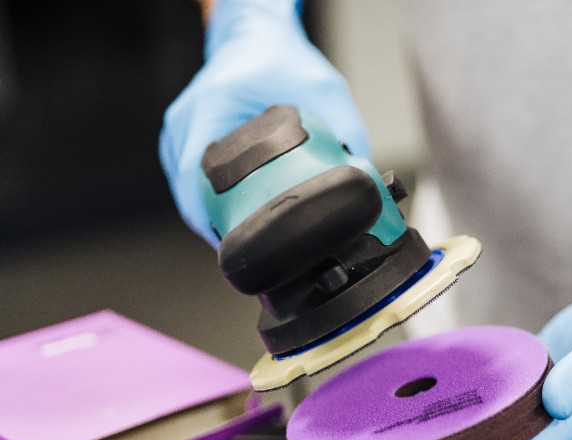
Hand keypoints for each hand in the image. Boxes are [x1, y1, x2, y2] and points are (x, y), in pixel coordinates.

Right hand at [159, 0, 369, 246]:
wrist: (256, 32)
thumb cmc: (279, 54)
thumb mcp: (325, 90)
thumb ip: (349, 134)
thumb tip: (369, 182)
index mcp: (211, 108)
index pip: (194, 176)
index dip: (211, 218)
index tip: (235, 244)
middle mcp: (186, 123)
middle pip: (190, 195)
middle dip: (219, 229)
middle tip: (253, 255)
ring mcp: (181, 132)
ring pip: (189, 194)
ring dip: (214, 220)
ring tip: (247, 243)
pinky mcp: (186, 141)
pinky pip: (193, 184)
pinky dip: (212, 203)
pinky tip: (237, 218)